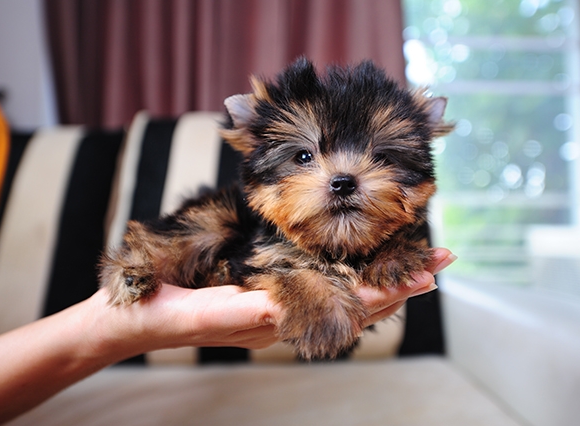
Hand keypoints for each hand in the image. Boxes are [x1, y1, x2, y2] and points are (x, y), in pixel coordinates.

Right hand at [86, 247, 455, 360]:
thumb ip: (250, 310)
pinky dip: (350, 276)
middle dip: (402, 280)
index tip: (431, 272)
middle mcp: (289, 312)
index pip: (351, 305)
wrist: (136, 318)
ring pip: (343, 293)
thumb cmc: (166, 311)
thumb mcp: (206, 309)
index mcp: (281, 316)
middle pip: (358, 299)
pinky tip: (361, 268)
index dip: (392, 289)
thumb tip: (294, 309)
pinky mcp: (267, 290)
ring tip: (417, 263)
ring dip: (383, 277)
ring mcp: (280, 302)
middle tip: (442, 260)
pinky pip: (320, 286)